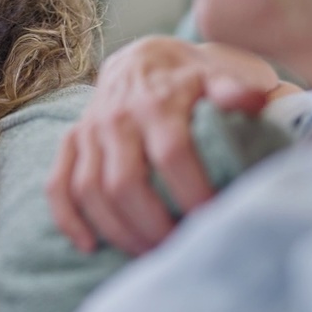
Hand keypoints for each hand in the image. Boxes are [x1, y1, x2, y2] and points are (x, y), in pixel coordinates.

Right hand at [46, 37, 276, 255]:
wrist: (145, 56)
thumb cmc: (193, 76)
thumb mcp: (218, 74)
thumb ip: (236, 89)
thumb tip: (253, 100)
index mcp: (158, 101)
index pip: (172, 154)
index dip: (192, 192)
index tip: (215, 220)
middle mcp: (117, 116)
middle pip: (125, 183)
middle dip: (153, 226)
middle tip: (180, 250)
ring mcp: (90, 130)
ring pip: (90, 190)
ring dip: (118, 231)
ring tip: (149, 254)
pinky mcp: (72, 141)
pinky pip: (58, 183)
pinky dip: (69, 218)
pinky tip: (89, 246)